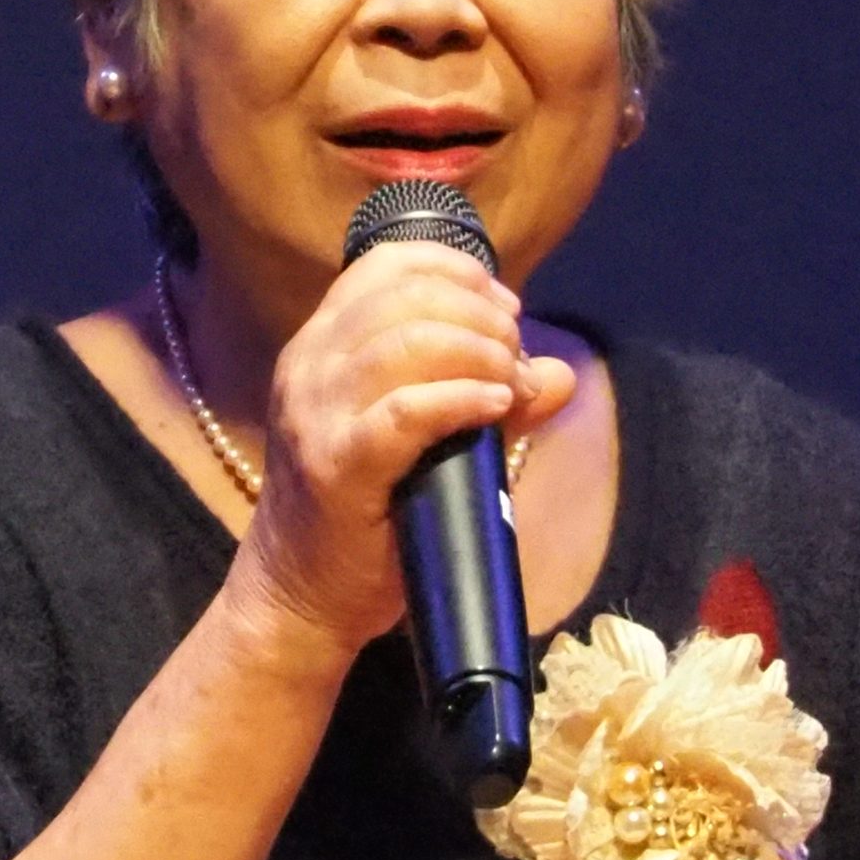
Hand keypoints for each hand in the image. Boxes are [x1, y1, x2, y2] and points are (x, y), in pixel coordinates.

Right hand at [225, 240, 576, 661]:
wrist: (300, 596)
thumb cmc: (368, 513)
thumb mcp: (426, 440)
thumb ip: (486, 396)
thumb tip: (559, 374)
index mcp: (321, 344)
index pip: (386, 264)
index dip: (458, 271)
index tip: (506, 307)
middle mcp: (309, 366)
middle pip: (405, 296)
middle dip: (480, 316)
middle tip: (515, 355)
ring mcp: (315, 415)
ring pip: (403, 344)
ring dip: (478, 352)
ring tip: (511, 383)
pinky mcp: (334, 467)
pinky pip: (403, 412)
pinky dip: (460, 398)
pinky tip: (496, 404)